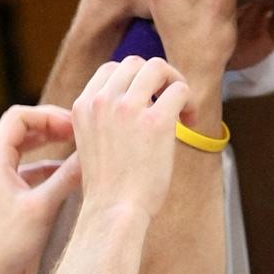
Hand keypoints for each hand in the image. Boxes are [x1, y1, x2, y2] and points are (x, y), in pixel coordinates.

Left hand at [0, 106, 80, 273]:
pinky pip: (32, 170)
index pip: (19, 117)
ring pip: (28, 149)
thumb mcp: (41, 208)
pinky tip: (73, 176)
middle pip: (24, 129)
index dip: (49, 116)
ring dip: (54, 146)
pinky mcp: (11, 197)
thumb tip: (95, 154)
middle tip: (82, 134)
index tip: (75, 127)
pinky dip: (52, 167)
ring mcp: (2, 181)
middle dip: (54, 127)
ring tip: (81, 150)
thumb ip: (68, 177)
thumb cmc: (7, 247)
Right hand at [72, 57, 189, 218]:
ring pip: (159, 67)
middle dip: (157, 78)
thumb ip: (106, 119)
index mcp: (84, 106)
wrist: (114, 211)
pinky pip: (181, 90)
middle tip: (169, 103)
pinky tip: (189, 122)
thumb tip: (135, 104)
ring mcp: (128, 108)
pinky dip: (190, 103)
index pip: (112, 70)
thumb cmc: (109, 187)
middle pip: (136, 63)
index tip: (147, 101)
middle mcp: (103, 101)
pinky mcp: (156, 121)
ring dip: (175, 83)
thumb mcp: (93, 143)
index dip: (135, 81)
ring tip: (181, 110)